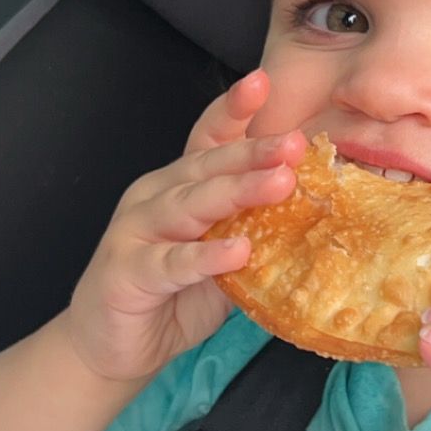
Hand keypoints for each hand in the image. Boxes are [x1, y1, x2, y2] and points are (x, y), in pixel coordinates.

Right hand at [56, 68, 304, 385]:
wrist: (111, 348)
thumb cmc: (172, 296)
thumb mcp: (221, 255)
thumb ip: (255, 230)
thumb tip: (319, 212)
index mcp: (179, 185)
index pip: (208, 139)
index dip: (233, 111)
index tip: (263, 81)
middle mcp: (155, 197)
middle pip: (206, 167)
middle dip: (251, 152)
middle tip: (294, 143)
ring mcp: (136, 232)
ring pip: (190, 205)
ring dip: (236, 192)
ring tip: (278, 183)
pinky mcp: (127, 273)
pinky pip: (171, 263)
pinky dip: (205, 257)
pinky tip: (238, 251)